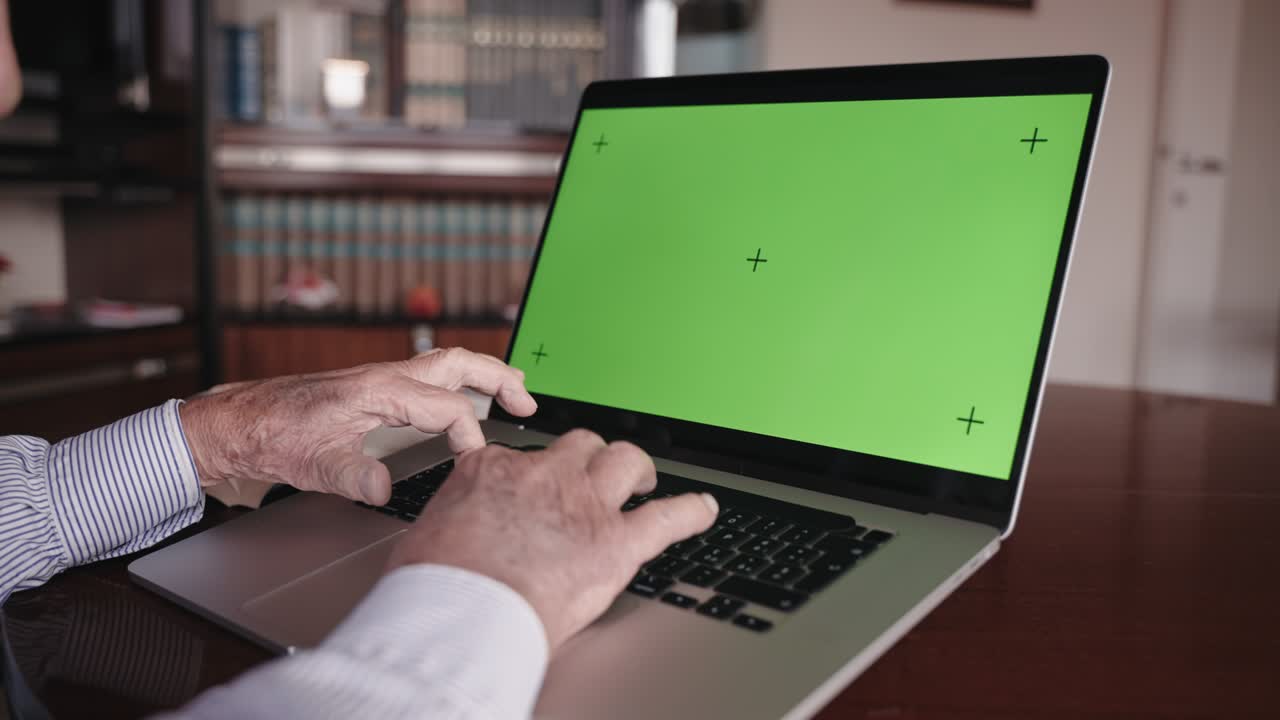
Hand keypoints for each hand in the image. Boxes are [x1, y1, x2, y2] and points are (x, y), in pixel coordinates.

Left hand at [179, 348, 536, 504]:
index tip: (476, 468)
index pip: (449, 409)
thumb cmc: (274, 436)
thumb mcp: (314, 464)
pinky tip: (464, 401)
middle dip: (499, 378)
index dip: (471, 440)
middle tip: (528, 403)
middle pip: (458, 363)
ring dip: (483, 375)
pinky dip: (458, 383)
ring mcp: (382, 380)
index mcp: (379, 389)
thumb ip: (353, 476)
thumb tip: (382, 490)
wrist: (242, 422)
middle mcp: (386, 377)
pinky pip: (428, 377)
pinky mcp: (376, 390)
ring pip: (445, 365)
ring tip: (513, 393)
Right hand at [387, 430, 718, 649]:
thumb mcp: (429, 534)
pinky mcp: (616, 543)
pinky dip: (692, 511)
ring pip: (624, 461)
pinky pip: (668, 517)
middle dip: (589, 458)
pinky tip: (704, 509)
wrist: (459, 612)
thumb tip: (454, 536)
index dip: (531, 474)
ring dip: (637, 469)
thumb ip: (455, 522)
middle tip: (595, 475)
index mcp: (492, 470)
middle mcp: (543, 477)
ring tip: (643, 480)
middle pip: (579, 446)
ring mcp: (584, 505)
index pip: (520, 457)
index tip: (533, 487)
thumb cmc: (436, 585)